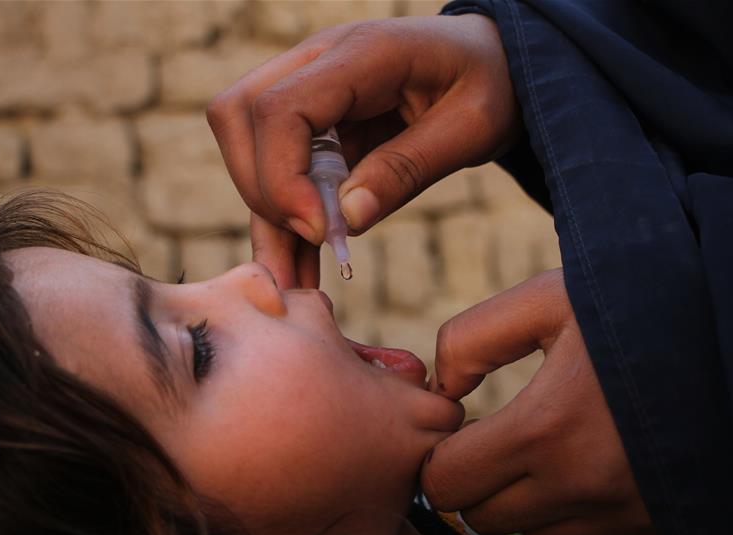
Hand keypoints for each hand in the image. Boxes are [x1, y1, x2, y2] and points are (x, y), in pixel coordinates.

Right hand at [207, 15, 519, 287]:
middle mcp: (318, 60)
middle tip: (314, 241)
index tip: (320, 230)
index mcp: (361, 52)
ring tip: (291, 284)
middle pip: (239, 116)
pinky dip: (283, 219)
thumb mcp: (471, 128)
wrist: (494, 62)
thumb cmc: (490, 84)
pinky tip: (298, 269)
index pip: (279, 107)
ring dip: (266, 216)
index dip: (283, 176)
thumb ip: (407, 169)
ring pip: (244, 143)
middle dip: (264, 190)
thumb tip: (346, 220)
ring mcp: (307, 87)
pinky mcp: (309, 120)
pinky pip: (276, 167)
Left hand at [421, 270, 663, 534]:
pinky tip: (606, 462)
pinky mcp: (662, 531)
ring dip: (532, 499)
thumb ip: (472, 338)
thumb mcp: (548, 300)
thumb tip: (442, 391)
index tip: (463, 429)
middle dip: (480, 480)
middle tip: (503, 438)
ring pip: (539, 533)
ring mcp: (627, 517)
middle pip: (485, 517)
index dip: (442, 455)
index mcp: (545, 431)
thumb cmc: (638, 307)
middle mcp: (585, 487)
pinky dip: (587, 511)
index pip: (446, 483)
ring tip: (559, 445)